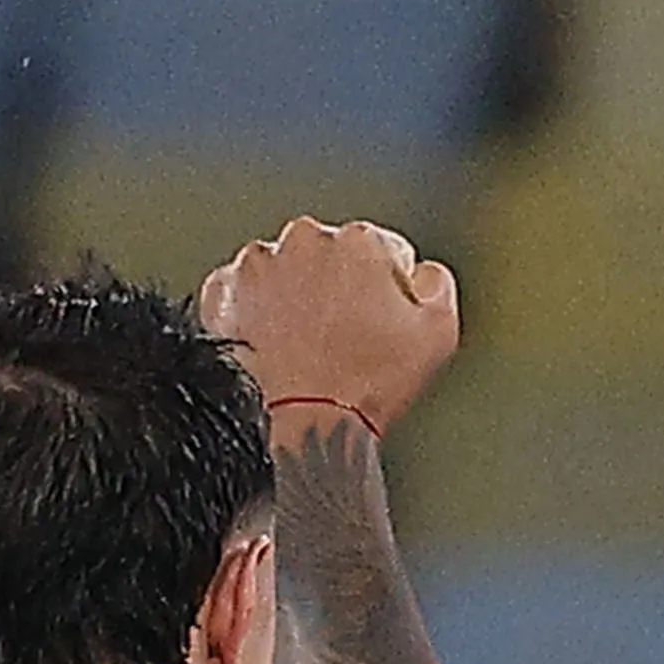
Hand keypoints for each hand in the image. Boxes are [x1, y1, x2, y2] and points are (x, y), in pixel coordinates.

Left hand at [201, 219, 463, 435]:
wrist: (306, 422)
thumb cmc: (367, 382)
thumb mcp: (439, 333)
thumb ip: (438, 283)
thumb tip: (424, 272)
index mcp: (360, 241)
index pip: (384, 250)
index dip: (389, 288)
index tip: (383, 318)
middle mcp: (303, 241)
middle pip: (330, 254)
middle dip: (339, 285)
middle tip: (347, 334)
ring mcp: (257, 265)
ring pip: (285, 269)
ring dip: (296, 295)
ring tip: (309, 343)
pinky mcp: (224, 292)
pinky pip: (245, 291)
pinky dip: (257, 310)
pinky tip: (277, 342)